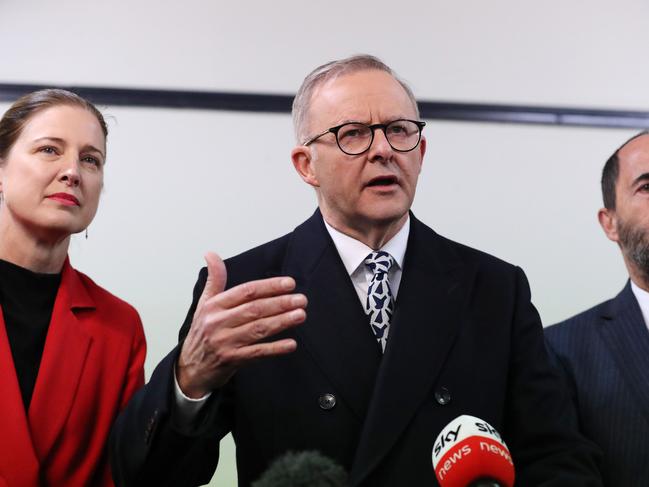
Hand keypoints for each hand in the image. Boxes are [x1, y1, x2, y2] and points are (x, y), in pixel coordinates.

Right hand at [177, 252, 306, 397]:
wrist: (190, 368)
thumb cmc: (202, 332)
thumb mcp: (204, 303)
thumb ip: (214, 279)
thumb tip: (211, 254)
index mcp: (214, 306)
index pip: (246, 291)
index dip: (269, 286)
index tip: (289, 284)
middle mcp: (218, 322)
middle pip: (254, 309)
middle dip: (280, 303)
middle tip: (301, 299)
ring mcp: (225, 342)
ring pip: (258, 329)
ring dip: (282, 322)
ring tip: (300, 315)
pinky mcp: (231, 360)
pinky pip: (257, 353)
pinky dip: (275, 348)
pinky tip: (291, 344)